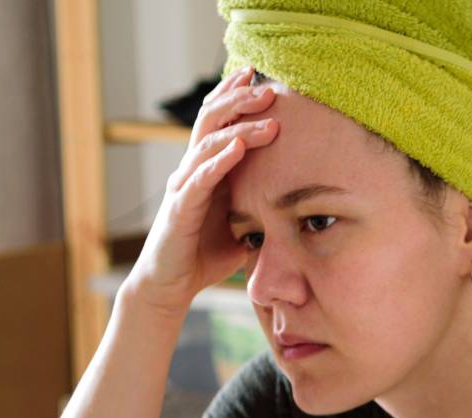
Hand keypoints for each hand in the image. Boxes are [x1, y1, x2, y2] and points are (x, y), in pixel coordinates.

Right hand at [126, 65, 281, 317]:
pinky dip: (219, 161)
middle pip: (211, 122)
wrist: (171, 286)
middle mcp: (191, 171)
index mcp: (206, 169)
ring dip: (238, 129)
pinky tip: (239, 148)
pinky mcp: (179, 210)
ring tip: (267, 119)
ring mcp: (183, 188)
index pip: (219, 122)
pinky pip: (199, 180)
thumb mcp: (243, 223)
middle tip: (268, 88)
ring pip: (207, 145)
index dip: (235, 97)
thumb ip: (262, 204)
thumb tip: (301, 200)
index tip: (262, 77)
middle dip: (239, 102)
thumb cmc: (204, 254)